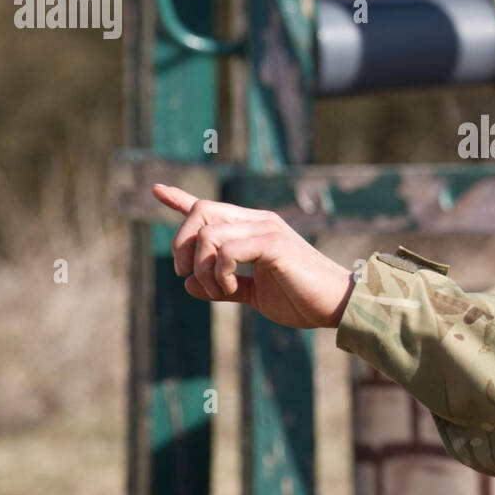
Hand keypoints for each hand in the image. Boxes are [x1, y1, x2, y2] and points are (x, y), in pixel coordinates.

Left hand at [151, 183, 356, 328]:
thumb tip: (188, 286)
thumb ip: (224, 288)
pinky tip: (230, 289)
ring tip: (219, 291)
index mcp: (254, 229)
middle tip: (187, 276)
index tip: (156, 189)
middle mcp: (258, 221)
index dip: (180, 199)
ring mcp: (267, 229)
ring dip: (203, 270)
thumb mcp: (255, 295)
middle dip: (182, 245)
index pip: (210, 208)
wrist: (338, 305)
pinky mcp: (274, 243)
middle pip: (201, 213)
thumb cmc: (303, 299)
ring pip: (209, 234)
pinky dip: (219, 273)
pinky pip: (227, 250)